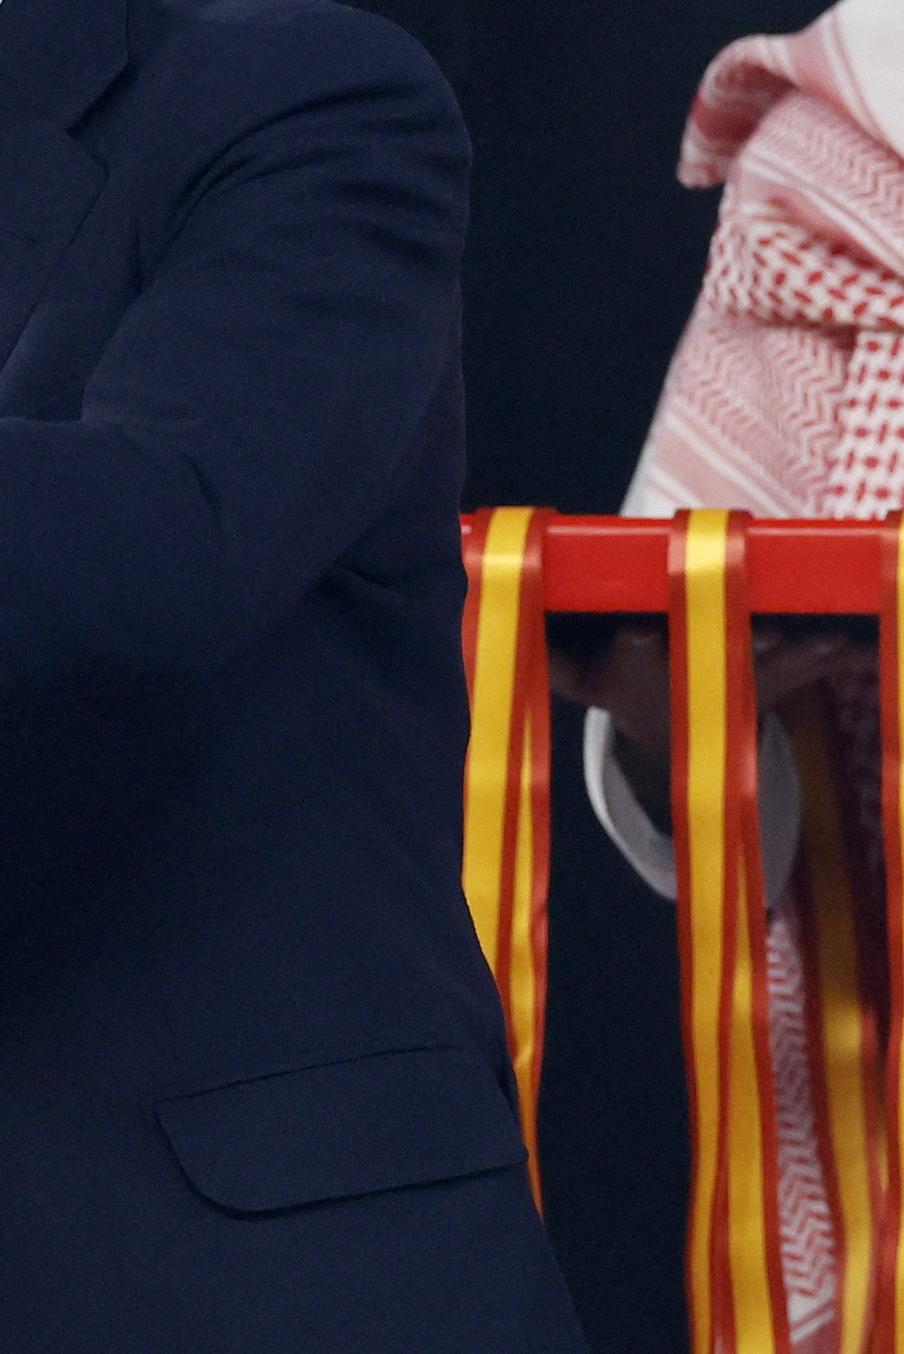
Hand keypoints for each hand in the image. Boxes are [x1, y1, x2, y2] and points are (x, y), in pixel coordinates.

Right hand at [549, 622, 867, 834]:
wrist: (674, 737)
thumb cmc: (618, 684)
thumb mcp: (577, 677)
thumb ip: (547, 655)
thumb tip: (488, 615)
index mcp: (638, 671)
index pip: (631, 656)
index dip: (634, 648)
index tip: (635, 633)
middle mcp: (693, 680)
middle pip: (718, 659)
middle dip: (741, 646)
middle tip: (767, 634)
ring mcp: (739, 681)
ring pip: (776, 664)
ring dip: (805, 652)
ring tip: (830, 636)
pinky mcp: (774, 679)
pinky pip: (815, 665)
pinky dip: (842, 653)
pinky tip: (864, 640)